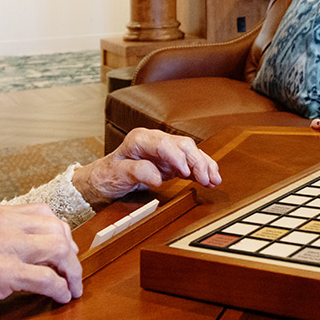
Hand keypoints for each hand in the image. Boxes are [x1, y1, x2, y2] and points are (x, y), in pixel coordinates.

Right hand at [0, 202, 81, 319]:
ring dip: (71, 271)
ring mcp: (0, 247)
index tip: (67, 251)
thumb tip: (39, 247)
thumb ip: (3, 237)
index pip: (43, 213)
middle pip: (56, 229)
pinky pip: (46, 278)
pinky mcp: (0, 273)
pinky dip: (60, 289)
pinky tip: (60, 297)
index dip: (61, 233)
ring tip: (71, 286)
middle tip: (73, 272)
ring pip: (58, 250)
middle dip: (71, 253)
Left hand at [71, 128, 220, 206]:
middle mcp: (155, 140)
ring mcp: (165, 149)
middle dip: (197, 162)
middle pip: (183, 145)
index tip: (185, 172)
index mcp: (140, 139)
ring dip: (205, 165)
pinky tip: (212, 177)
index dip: (177, 157)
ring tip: (214, 180)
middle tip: (205, 179)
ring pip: (191, 151)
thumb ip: (137, 172)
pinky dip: (203, 168)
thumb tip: (157, 177)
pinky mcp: (171, 160)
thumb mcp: (117, 174)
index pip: (164, 144)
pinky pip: (191, 161)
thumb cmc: (109, 175)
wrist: (105, 179)